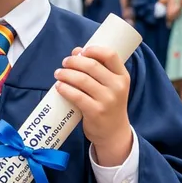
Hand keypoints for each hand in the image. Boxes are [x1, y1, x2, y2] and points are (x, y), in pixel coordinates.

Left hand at [54, 46, 131, 165]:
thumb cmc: (109, 104)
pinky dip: (64, 88)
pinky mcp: (95, 111)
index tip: (81, 51)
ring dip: (66, 74)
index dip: (93, 50)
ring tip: (58, 73)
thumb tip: (76, 51)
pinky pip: (76, 95)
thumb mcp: (111, 86)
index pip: (110, 55)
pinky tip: (59, 86)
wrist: (113, 132)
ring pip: (81, 79)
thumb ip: (98, 69)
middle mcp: (117, 87)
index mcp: (122, 76)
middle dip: (74, 61)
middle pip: (91, 65)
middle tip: (64, 63)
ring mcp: (107, 100)